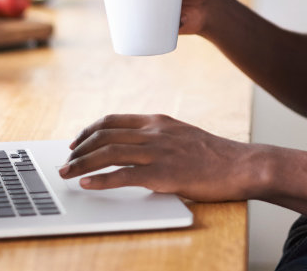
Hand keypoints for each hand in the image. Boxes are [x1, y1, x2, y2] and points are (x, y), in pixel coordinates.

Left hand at [60, 114, 260, 201]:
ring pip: (109, 153)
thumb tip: (137, 149)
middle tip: (65, 162)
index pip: (113, 120)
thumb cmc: (215, 155)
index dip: (89, 131)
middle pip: (105, 135)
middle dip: (79, 149)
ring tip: (67, 174)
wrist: (241, 165)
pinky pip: (124, 175)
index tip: (75, 142)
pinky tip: (88, 184)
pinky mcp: (163, 173)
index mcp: (158, 121)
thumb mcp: (183, 135)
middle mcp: (155, 132)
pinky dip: (101, 180)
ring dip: (82, 164)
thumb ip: (159, 138)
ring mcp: (158, 151)